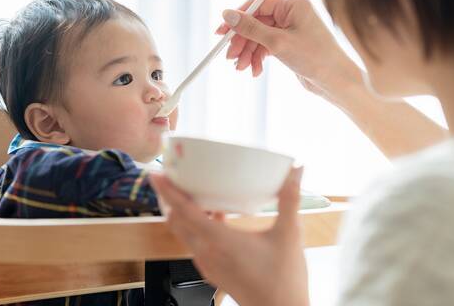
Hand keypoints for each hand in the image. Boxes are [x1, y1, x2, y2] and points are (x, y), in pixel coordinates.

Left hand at [149, 167, 308, 305]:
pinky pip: (194, 244)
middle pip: (176, 221)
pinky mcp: (212, 271)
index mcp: (220, 241)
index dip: (168, 192)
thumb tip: (296, 172)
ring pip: (184, 233)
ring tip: (193, 193)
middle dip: (170, 198)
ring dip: (182, 213)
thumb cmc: (283, 281)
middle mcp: (207, 253)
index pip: (184, 212)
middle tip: (173, 177)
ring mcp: (208, 264)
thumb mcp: (289, 234)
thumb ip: (290, 199)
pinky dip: (195, 227)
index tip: (157, 175)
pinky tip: (215, 217)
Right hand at [218, 0, 360, 101]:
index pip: (257, 3)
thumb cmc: (314, 57)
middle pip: (256, 22)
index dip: (237, 17)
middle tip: (230, 57)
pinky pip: (266, 46)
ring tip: (241, 68)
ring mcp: (290, 28)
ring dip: (248, 53)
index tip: (221, 32)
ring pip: (259, 36)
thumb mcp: (277, 43)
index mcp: (292, 3)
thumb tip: (226, 14)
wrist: (336, 81)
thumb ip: (250, 28)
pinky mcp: (289, 43)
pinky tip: (254, 71)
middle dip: (242, 41)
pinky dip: (258, 58)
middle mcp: (291, 12)